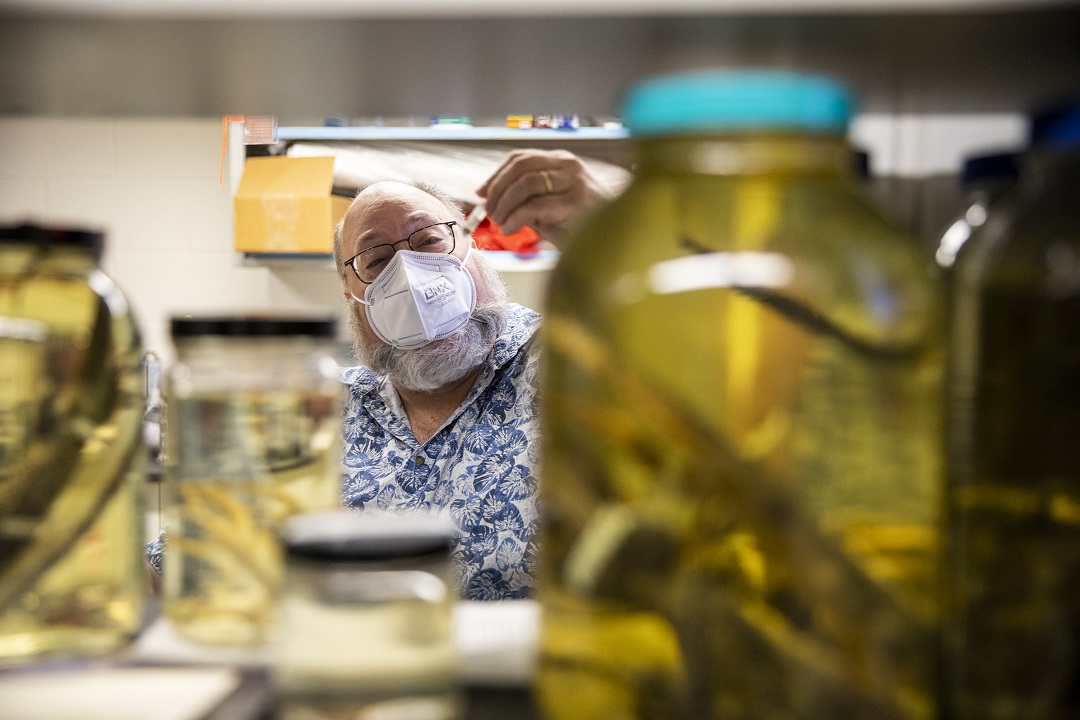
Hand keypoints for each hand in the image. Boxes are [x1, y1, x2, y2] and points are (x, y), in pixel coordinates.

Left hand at [477, 149, 609, 247]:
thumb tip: (493, 201)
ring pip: (525, 183)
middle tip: (488, 211)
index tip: (481, 193)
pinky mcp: (575, 204)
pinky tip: (510, 229)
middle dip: (497, 189)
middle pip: (520, 166)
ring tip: (499, 222)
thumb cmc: (586, 226)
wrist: (619, 241)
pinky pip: (534, 206)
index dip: (496, 174)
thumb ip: (529, 200)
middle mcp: (569, 166)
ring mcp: (574, 183)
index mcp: (563, 162)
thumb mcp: (553, 207)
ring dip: (504, 204)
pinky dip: (515, 218)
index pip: (521, 158)